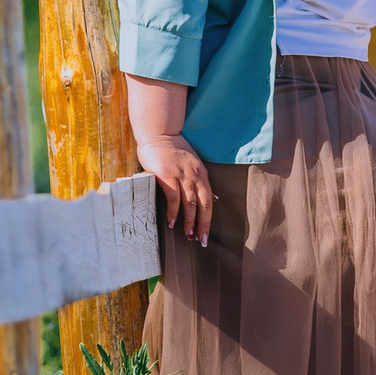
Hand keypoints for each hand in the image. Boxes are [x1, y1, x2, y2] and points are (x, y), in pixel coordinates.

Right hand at [126, 74, 213, 244]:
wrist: (159, 133)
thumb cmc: (174, 150)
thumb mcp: (194, 164)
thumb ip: (201, 181)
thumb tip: (216, 198)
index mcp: (202, 174)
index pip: (209, 201)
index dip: (208, 220)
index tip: (206, 235)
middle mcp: (195, 176)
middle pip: (203, 205)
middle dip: (202, 225)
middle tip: (200, 241)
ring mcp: (181, 176)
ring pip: (189, 204)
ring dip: (188, 222)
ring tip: (187, 236)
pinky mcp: (167, 175)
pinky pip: (173, 198)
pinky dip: (173, 211)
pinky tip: (171, 221)